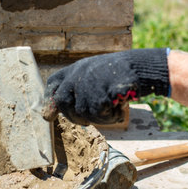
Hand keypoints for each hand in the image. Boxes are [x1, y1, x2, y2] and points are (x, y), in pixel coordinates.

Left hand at [43, 48, 169, 124]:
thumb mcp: (94, 76)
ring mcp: (87, 82)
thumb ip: (76, 90)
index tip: (47, 115)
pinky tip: (118, 110)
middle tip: (86, 121)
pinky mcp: (99, 93)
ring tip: (111, 111)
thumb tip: (49, 113)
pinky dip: (108, 117)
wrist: (140, 67)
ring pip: (81, 112)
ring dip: (96, 118)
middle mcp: (78, 74)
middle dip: (72, 116)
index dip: (49, 100)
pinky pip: (97, 114)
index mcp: (75, 69)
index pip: (54, 84)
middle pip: (62, 101)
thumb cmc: (118, 75)